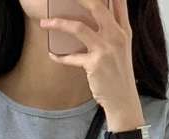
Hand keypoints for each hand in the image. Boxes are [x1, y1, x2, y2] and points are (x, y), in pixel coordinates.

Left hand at [40, 0, 142, 124]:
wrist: (123, 99)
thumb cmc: (118, 74)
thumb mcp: (121, 49)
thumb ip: (112, 31)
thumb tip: (91, 18)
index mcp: (124, 30)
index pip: (118, 2)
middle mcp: (116, 36)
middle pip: (96, 6)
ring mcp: (106, 49)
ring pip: (78, 27)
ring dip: (58, 23)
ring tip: (44, 23)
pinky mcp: (95, 64)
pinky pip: (72, 57)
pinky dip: (60, 57)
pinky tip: (52, 55)